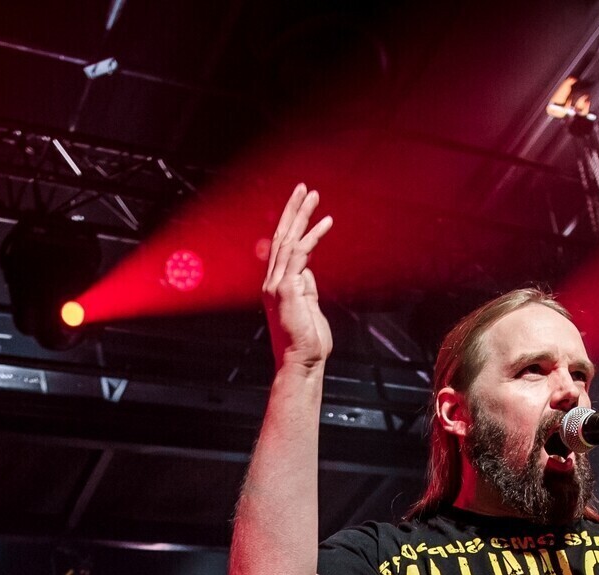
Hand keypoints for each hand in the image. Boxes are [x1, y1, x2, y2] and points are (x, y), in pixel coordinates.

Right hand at [261, 184, 334, 372]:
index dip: (291, 224)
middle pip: (280, 237)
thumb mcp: (308, 307)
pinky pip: (300, 255)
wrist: (301, 361)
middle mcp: (272, 281)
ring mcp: (277, 285)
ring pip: (288, 241)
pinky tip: (326, 223)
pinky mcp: (287, 289)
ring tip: (314, 196)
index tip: (302, 205)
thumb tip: (307, 270)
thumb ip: (305, 287)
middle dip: (292, 211)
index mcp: (276, 285)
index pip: (281, 247)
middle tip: (304, 188)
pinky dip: (313, 237)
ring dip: (302, 216)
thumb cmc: (308, 341)